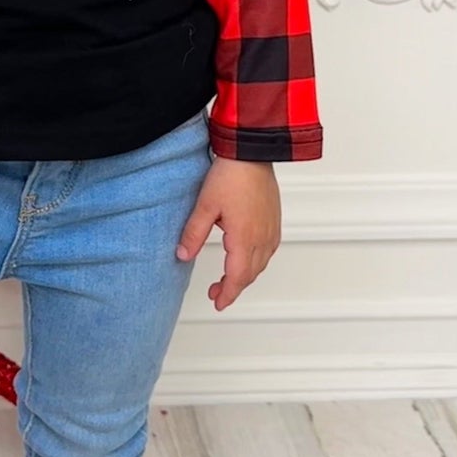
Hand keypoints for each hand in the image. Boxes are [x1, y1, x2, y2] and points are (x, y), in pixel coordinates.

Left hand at [175, 158, 280, 310]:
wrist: (251, 153)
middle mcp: (262, 238)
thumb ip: (193, 234)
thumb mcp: (204, 206)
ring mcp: (271, 230)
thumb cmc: (231, 175)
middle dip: (233, 288)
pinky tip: (245, 258)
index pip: (236, 277)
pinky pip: (268, 251)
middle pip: (250, 274)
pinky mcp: (274, 221)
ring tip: (227, 279)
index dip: (227, 294)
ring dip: (245, 276)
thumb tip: (182, 256)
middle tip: (216, 294)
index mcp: (245, 238)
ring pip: (260, 264)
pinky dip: (256, 262)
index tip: (218, 303)